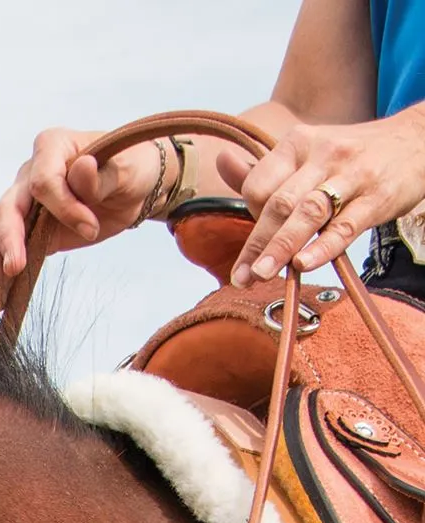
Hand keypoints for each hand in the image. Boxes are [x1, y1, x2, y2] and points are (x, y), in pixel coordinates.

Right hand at [0, 130, 165, 286]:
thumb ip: (101, 175)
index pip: (43, 181)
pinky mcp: (26, 228)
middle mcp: (31, 172)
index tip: (89, 228)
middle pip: (8, 206)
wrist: (131, 188)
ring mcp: (24, 201)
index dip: (62, 207)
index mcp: (53, 147)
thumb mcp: (126, 169)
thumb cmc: (129, 169)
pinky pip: (1, 244)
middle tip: (16, 268)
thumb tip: (81, 168)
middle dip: (10, 238)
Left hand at [220, 110, 424, 284]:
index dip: (250, 215)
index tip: (254, 240)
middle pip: (280, 203)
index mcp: (299, 142)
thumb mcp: (307, 153)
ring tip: (262, 275)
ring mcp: (353, 175)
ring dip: (281, 247)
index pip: (259, 185)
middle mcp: (324, 155)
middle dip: (257, 243)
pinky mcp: (378, 197)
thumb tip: (220, 162)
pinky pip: (346, 225)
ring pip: (309, 213)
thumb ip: (263, 168)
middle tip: (241, 277)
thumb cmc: (350, 157)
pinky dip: (323, 246)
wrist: (417, 141)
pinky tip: (304, 264)